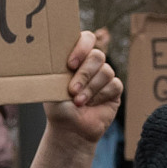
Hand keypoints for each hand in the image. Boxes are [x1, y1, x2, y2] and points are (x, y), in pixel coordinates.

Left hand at [43, 29, 121, 145]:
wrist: (69, 128)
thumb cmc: (58, 105)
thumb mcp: (52, 85)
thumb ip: (57, 68)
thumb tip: (51, 55)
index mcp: (76, 57)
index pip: (86, 39)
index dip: (81, 48)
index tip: (70, 64)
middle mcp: (92, 64)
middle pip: (97, 55)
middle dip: (84, 74)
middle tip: (72, 90)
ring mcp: (104, 76)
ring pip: (106, 71)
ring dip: (90, 88)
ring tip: (78, 102)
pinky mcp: (115, 89)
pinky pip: (114, 85)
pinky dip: (100, 96)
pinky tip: (91, 105)